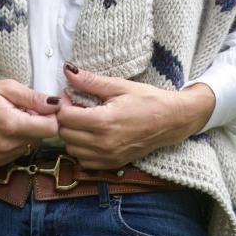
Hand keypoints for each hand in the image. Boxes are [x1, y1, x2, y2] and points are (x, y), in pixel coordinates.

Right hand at [0, 70, 59, 166]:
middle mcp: (6, 146)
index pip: (50, 129)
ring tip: (11, 117)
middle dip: (39, 123)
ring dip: (28, 133)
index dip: (52, 116)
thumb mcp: (6, 87)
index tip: (46, 106)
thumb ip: (32, 97)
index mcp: (11, 125)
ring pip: (30, 146)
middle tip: (24, 108)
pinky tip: (4, 129)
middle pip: (42, 138)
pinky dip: (17, 141)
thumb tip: (56, 104)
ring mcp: (0, 157)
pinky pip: (18, 152)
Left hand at [56, 64, 215, 168]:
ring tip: (84, 120)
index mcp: (104, 122)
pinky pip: (85, 161)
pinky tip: (91, 135)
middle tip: (76, 105)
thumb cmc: (147, 99)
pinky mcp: (113, 164)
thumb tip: (68, 70)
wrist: (171, 120)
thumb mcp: (118, 86)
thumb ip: (90, 81)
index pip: (65, 117)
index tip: (70, 95)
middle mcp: (103, 144)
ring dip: (72, 134)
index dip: (63, 104)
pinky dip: (82, 149)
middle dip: (66, 118)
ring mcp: (108, 157)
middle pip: (65, 134)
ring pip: (72, 149)